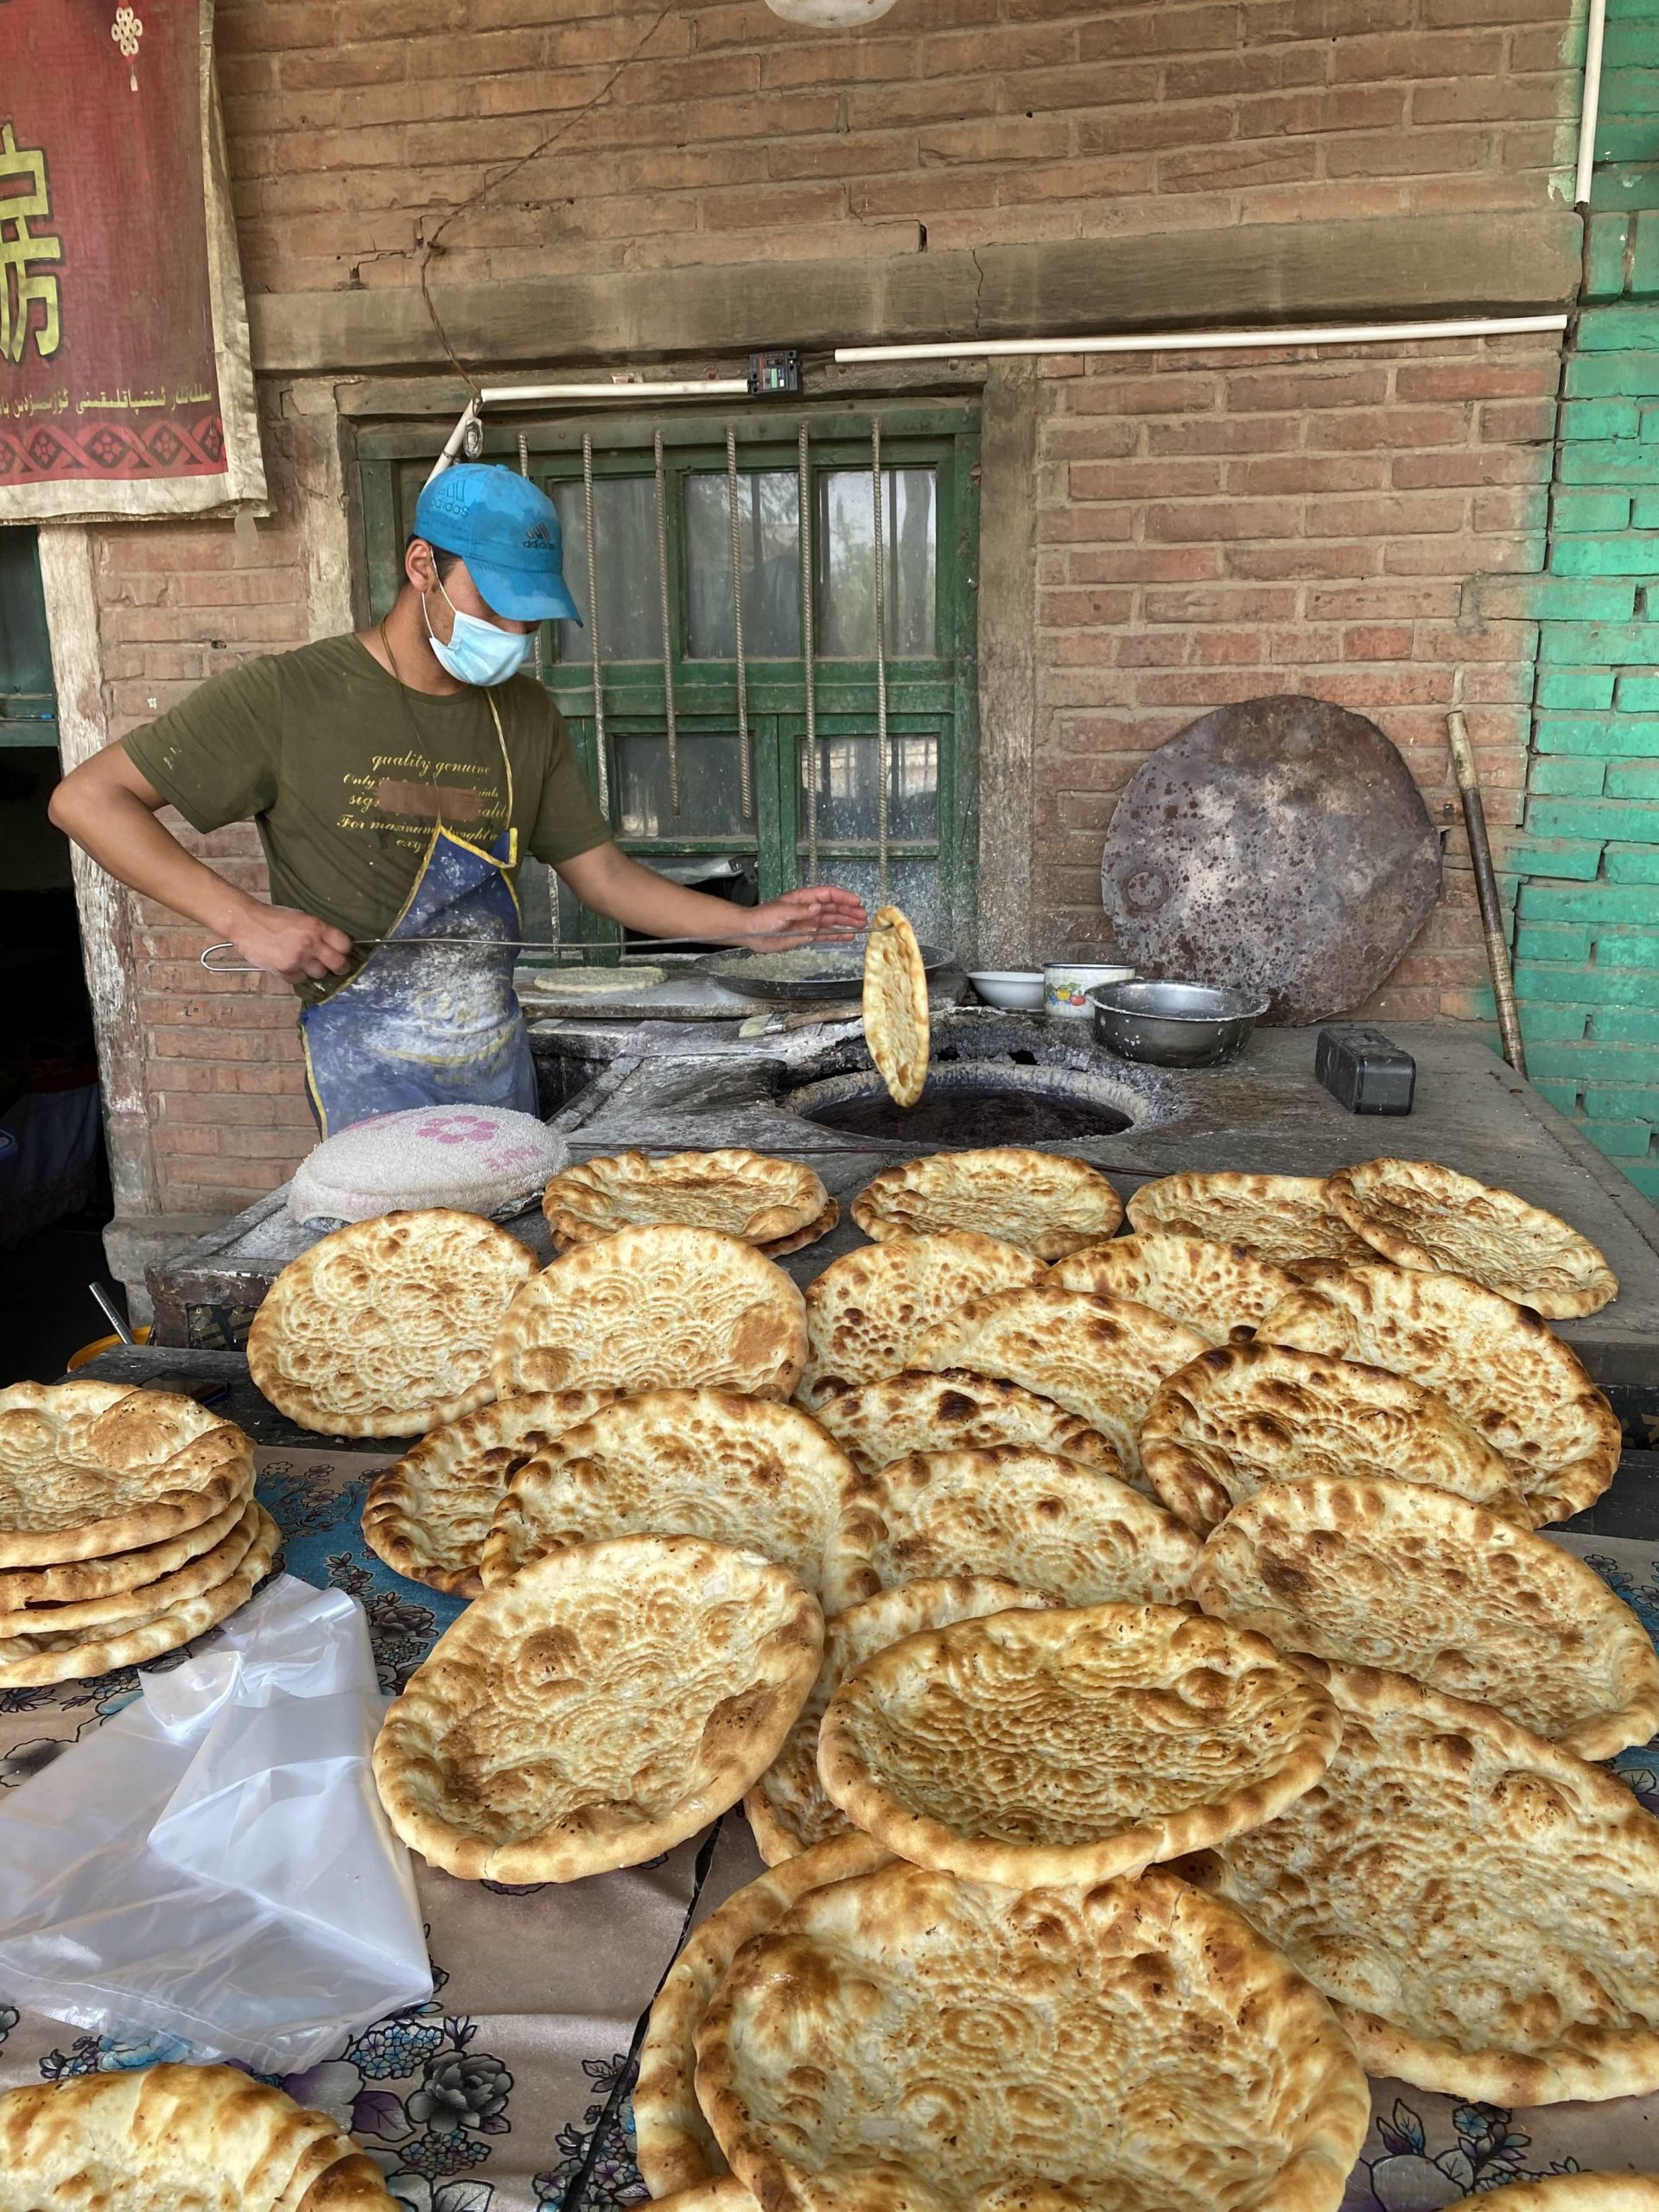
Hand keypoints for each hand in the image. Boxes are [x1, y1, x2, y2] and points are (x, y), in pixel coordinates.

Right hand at [230, 903, 353, 984]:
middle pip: (338, 964)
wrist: (246, 923)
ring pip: (320, 974)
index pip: (345, 945)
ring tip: (309, 964)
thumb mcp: (301, 917)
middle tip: (339, 967)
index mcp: (316, 927)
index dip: (345, 950)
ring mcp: (298, 959)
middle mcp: (310, 944)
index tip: (342, 952)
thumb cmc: (274, 917)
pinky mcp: (285, 970)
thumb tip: (333, 945)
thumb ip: (317, 931)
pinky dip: (299, 975)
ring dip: (317, 970)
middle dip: (340, 967)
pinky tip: (293, 966)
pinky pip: (301, 979)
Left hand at [743, 884, 868, 947]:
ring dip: (847, 922)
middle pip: (833, 908)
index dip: (843, 897)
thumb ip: (801, 911)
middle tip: (864, 916)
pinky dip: (837, 935)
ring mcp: (809, 921)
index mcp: (803, 898)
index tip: (856, 902)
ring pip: (832, 920)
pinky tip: (849, 936)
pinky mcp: (806, 934)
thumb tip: (818, 907)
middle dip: (849, 911)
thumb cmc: (762, 917)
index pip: (828, 895)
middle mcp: (809, 908)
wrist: (751, 932)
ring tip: (862, 925)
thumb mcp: (781, 912)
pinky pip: (825, 934)